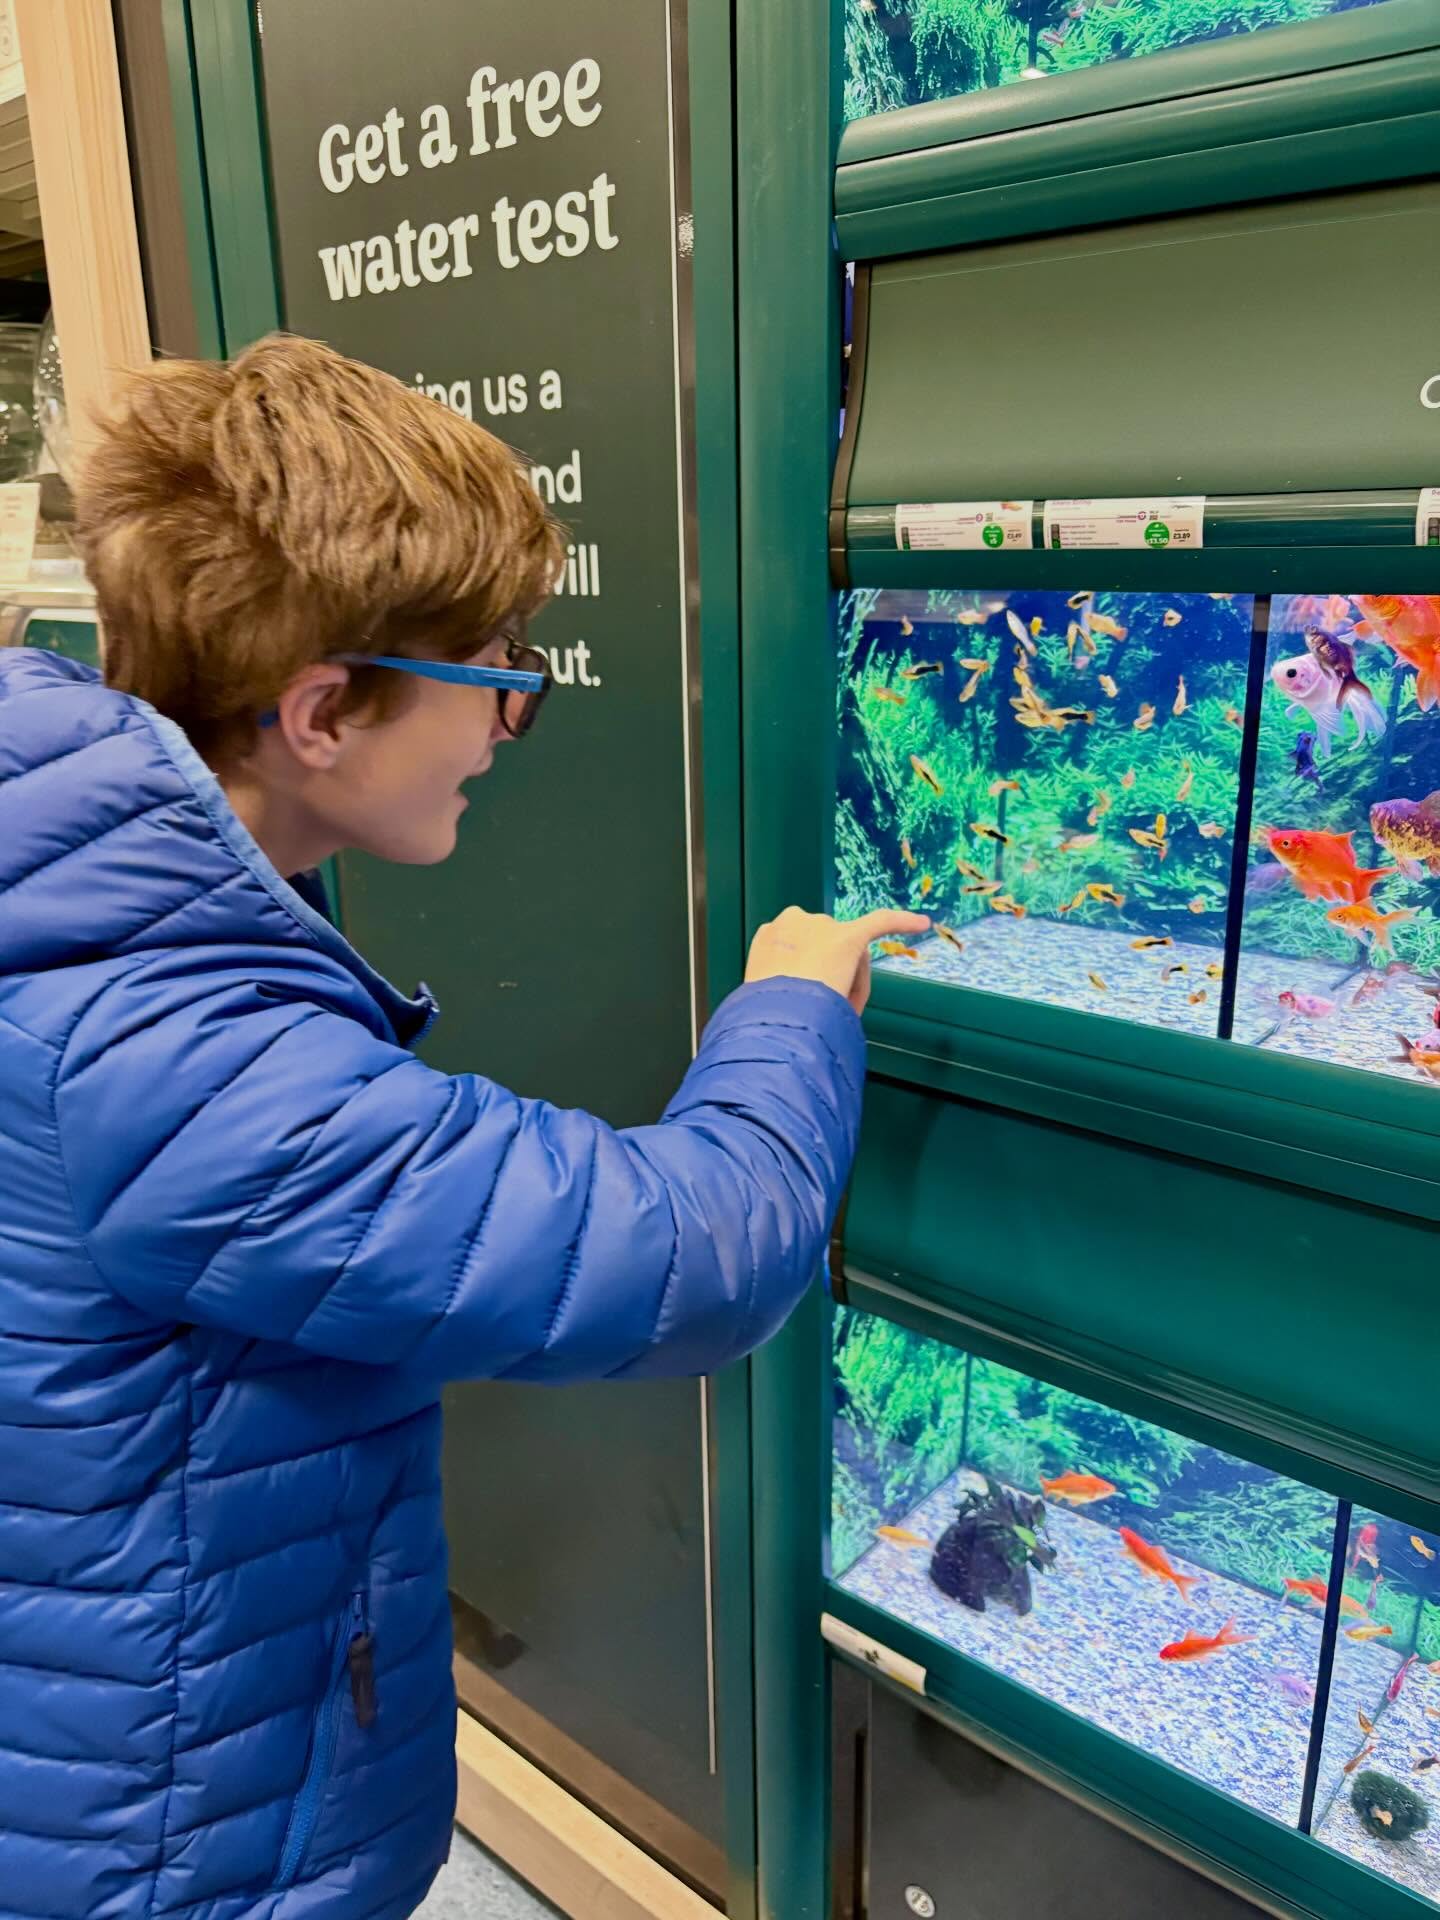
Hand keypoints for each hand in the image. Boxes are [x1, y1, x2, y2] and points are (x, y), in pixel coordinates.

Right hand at [744, 907, 931, 1015]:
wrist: (775, 1014)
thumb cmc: (769, 1013)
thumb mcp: (769, 995)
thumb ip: (790, 986)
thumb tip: (814, 996)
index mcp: (769, 935)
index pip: (800, 951)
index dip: (808, 978)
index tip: (805, 1001)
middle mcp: (793, 921)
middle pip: (826, 947)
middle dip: (830, 975)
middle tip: (824, 1009)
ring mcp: (821, 926)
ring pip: (849, 952)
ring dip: (851, 979)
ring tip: (839, 1007)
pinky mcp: (851, 935)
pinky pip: (881, 922)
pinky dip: (903, 923)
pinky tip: (921, 923)